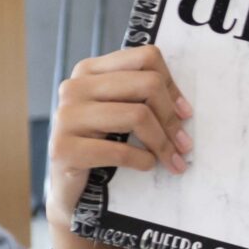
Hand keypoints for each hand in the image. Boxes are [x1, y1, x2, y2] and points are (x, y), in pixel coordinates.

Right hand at [45, 45, 191, 232]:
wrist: (73, 190)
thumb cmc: (103, 148)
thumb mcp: (121, 114)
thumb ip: (142, 98)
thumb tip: (184, 108)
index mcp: (90, 71)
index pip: (145, 58)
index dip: (172, 86)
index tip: (185, 113)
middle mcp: (74, 87)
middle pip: (147, 84)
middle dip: (172, 118)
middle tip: (185, 144)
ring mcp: (66, 117)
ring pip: (137, 115)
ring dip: (163, 143)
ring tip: (174, 161)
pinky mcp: (64, 148)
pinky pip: (120, 150)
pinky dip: (143, 160)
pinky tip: (147, 166)